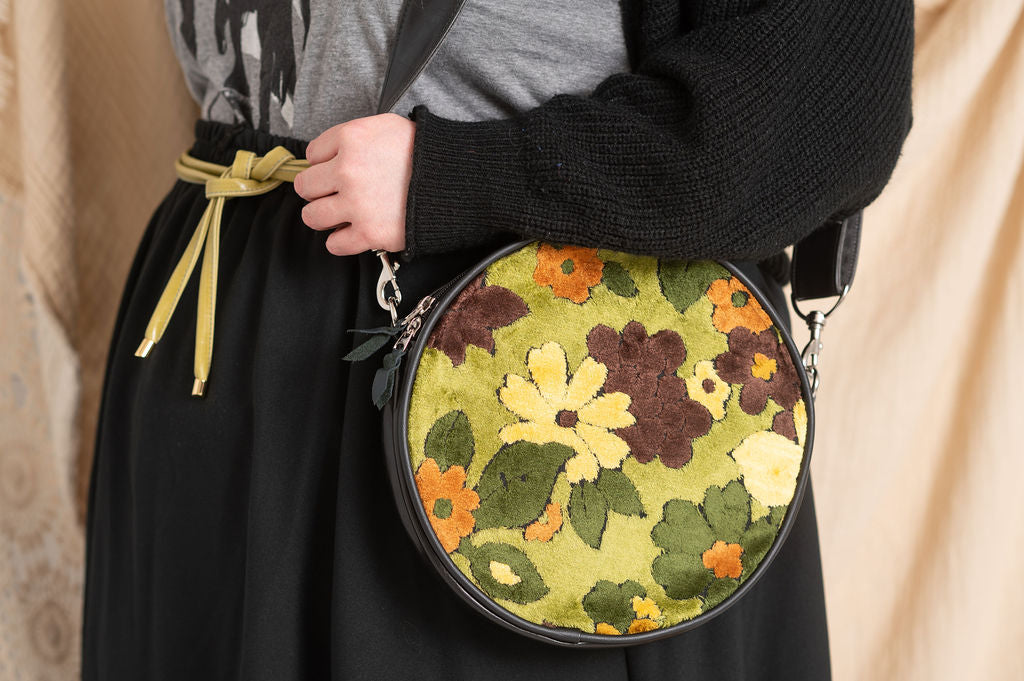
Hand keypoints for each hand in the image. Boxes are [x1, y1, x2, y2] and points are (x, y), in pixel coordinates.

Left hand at [293, 113, 414, 254]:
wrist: (456, 182)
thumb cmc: (424, 153)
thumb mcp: (386, 126)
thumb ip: (354, 137)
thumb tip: (328, 156)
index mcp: (351, 139)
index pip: (312, 154)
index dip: (326, 163)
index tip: (339, 169)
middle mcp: (348, 170)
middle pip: (306, 186)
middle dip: (319, 190)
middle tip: (337, 193)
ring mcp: (356, 204)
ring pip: (312, 216)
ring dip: (324, 216)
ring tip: (341, 214)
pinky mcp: (369, 234)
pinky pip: (334, 244)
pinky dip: (341, 241)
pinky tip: (353, 232)